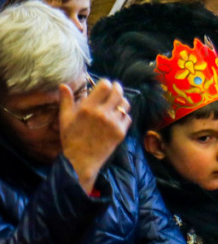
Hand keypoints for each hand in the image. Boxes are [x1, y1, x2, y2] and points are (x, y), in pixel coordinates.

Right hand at [60, 79, 130, 194]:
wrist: (81, 160)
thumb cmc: (71, 138)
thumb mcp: (65, 118)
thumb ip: (66, 100)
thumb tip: (63, 85)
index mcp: (88, 108)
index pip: (105, 86)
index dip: (106, 82)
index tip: (105, 84)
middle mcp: (103, 113)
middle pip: (118, 92)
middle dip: (117, 87)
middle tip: (115, 87)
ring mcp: (113, 123)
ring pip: (125, 104)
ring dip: (121, 101)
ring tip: (116, 102)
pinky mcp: (121, 132)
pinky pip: (127, 117)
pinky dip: (123, 116)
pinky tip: (117, 117)